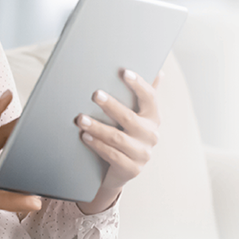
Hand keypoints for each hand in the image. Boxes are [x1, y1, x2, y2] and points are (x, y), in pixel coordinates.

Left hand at [75, 70, 162, 214]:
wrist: (118, 169)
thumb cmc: (124, 133)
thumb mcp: (133, 114)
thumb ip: (142, 94)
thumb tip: (158, 70)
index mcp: (153, 117)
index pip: (150, 97)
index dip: (138, 84)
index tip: (124, 72)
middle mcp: (151, 135)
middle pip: (129, 118)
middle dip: (111, 105)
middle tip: (95, 94)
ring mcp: (143, 154)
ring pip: (117, 138)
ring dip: (97, 127)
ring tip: (80, 119)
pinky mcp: (132, 169)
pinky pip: (112, 155)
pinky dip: (97, 145)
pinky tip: (85, 136)